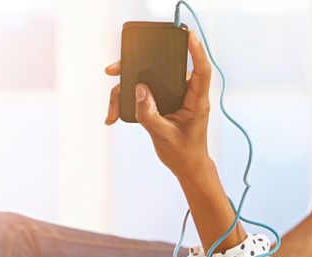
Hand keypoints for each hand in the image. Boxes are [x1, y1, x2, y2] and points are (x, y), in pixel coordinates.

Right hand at [105, 29, 212, 178]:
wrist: (186, 166)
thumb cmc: (183, 153)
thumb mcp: (164, 136)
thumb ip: (150, 115)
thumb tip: (139, 90)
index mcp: (196, 101)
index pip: (200, 70)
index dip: (196, 52)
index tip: (189, 36)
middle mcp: (184, 94)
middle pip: (163, 69)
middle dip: (136, 67)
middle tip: (113, 70)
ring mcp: (172, 97)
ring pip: (146, 82)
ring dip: (124, 93)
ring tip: (111, 112)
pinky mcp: (161, 102)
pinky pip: (142, 95)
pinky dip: (126, 103)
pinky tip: (113, 116)